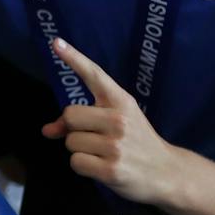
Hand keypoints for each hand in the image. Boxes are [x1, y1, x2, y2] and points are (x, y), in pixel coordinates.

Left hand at [42, 37, 180, 205]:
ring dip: (80, 150)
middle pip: (69, 115)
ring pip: (70, 141)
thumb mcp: (116, 123)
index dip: (74, 58)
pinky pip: (75, 162)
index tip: (56, 43)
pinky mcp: (111, 169)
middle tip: (95, 138)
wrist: (168, 172)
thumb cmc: (136, 143)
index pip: (95, 75)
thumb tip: (47, 130)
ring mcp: (115, 145)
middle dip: (74, 128)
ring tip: (103, 154)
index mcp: (121, 101)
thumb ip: (82, 120)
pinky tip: (102, 168)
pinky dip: (83, 166)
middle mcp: (118, 119)